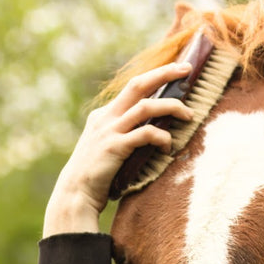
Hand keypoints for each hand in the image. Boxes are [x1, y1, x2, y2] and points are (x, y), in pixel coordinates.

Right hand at [42, 62, 194, 237]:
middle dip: (164, 73)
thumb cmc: (96, 175)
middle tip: (187, 69)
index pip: (133, 87)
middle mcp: (106, 117)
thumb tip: (152, 133)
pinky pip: (145, 134)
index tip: (178, 69)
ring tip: (189, 115)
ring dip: (171, 107)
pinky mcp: (115, 147)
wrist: (75, 194)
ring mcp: (109, 131)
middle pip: (138, 84)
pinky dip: (162, 138)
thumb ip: (124, 135)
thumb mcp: (107, 147)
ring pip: (146, 106)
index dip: (156, 75)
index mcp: (104, 115)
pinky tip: (168, 147)